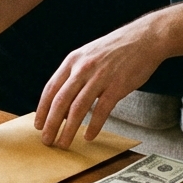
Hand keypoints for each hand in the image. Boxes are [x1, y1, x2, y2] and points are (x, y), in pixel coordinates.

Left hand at [35, 18, 164, 147]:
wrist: (145, 38)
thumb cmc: (116, 49)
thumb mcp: (89, 55)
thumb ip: (75, 74)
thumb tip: (64, 102)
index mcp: (73, 60)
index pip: (51, 89)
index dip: (42, 109)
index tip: (38, 125)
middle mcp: (83, 68)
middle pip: (60, 101)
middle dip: (51, 124)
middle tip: (47, 140)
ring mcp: (100, 77)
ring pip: (78, 108)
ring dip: (68, 129)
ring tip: (63, 143)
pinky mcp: (117, 86)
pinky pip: (101, 110)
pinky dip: (94, 126)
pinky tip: (88, 136)